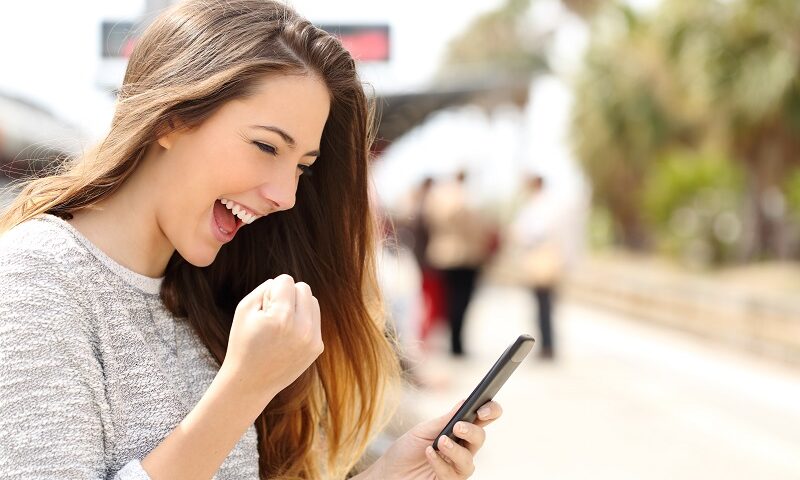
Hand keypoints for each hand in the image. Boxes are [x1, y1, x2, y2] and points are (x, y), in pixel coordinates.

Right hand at [219, 274, 322, 400]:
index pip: (287, 280)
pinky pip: (315, 320)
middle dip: (288, 295)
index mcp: (282, 317)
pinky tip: (288, 336)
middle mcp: (302, 328)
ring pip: (313, 302)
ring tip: (281, 323)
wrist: (250, 382)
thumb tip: (283, 282)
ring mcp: (312, 339)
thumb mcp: (244, 310)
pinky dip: (303, 322)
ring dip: (299, 306)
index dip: (272, 290)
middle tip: (273, 315)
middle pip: (304, 288)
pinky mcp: (317, 348)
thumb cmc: (243, 343)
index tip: (264, 308)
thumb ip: (264, 288)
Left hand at [368, 400, 502, 479]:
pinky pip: (452, 475)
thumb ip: (445, 420)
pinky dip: (440, 463)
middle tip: (459, 427)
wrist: (390, 472)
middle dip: (473, 431)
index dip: (491, 411)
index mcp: (459, 430)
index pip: (483, 419)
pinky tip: (429, 453)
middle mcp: (462, 449)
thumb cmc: (407, 449)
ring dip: (455, 450)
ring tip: (441, 442)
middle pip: (480, 438)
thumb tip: (465, 402)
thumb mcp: (424, 430)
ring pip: (468, 462)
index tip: (483, 409)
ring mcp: (456, 468)